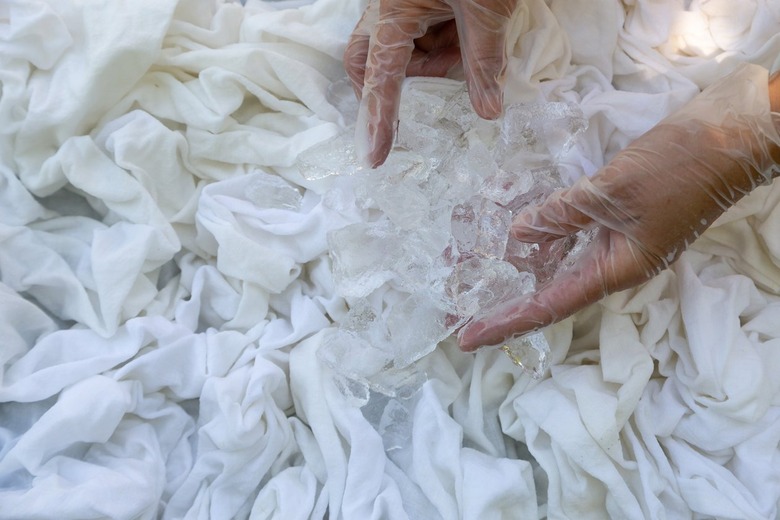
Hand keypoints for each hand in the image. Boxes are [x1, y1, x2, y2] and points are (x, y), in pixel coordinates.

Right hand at [344, 0, 517, 166]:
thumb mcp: (488, 9)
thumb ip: (484, 62)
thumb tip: (488, 110)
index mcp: (394, 8)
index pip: (381, 76)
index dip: (378, 118)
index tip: (374, 155)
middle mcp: (386, 7)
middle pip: (365, 60)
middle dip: (385, 85)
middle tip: (416, 95)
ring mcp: (398, 4)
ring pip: (396, 49)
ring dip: (427, 61)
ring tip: (464, 46)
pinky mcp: (415, 1)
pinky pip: (416, 34)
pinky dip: (439, 44)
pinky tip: (464, 33)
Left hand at [458, 63, 779, 351]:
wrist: (736, 131)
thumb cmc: (682, 165)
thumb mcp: (612, 191)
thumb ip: (561, 214)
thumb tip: (518, 234)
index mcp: (616, 270)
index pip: (548, 307)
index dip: (505, 323)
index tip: (466, 339)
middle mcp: (612, 262)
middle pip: (545, 287)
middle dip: (501, 293)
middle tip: (455, 299)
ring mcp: (616, 237)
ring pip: (555, 257)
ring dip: (514, 258)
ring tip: (469, 258)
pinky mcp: (617, 212)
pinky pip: (569, 229)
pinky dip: (540, 228)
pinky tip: (514, 224)